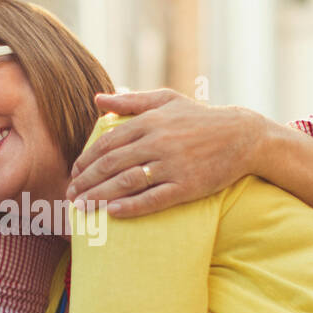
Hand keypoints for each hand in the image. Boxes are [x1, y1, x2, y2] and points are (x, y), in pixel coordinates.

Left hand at [66, 90, 269, 217]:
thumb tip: (98, 99)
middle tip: (70, 195)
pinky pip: (153, 199)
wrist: (242, 136)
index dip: (87, 159)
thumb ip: (131, 100)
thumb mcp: (167, 100)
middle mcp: (159, 142)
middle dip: (86, 181)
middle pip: (112, 164)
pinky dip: (131, 207)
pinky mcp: (187, 186)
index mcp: (151, 121)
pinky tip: (113, 213)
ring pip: (127, 182)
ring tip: (82, 207)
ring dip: (100, 196)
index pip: (108, 142)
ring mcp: (173, 165)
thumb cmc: (200, 118)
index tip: (74, 172)